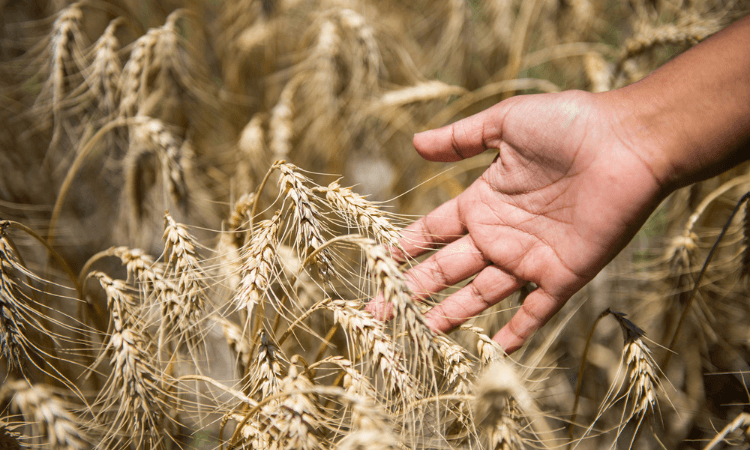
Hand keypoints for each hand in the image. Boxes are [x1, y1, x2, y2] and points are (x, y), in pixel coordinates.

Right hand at [386, 90, 666, 352]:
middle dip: (412, 289)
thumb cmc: (569, 124)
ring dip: (450, 314)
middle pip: (446, 269)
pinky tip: (493, 350)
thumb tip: (414, 142)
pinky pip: (534, 310)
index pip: (434, 231)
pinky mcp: (561, 274)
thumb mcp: (506, 124)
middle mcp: (500, 234)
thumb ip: (460, 138)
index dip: (406, 246)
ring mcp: (528, 257)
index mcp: (483, 201)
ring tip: (419, 333)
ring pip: (479, 295)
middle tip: (380, 311)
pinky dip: (516, 331)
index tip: (380, 263)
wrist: (627, 142)